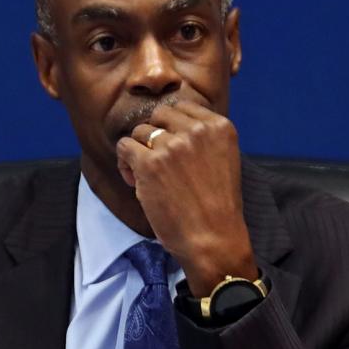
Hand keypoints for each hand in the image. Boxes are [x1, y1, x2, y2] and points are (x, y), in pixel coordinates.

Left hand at [115, 100, 256, 296]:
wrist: (214, 240)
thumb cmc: (217, 208)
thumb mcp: (224, 161)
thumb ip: (204, 139)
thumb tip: (170, 127)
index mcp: (219, 126)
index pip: (183, 108)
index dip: (171, 127)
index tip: (172, 149)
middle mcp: (197, 130)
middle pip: (159, 115)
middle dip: (154, 136)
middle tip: (156, 163)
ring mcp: (172, 145)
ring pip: (140, 130)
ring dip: (138, 151)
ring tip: (144, 177)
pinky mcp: (150, 163)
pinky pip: (125, 147)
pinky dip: (125, 163)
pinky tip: (135, 181)